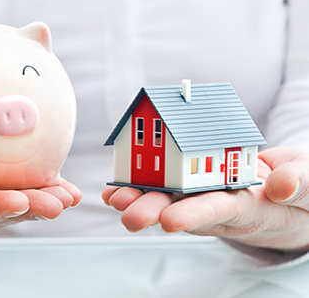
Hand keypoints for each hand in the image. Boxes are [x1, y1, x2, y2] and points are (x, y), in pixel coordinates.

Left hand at [102, 147, 308, 250]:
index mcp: (251, 208)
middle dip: (155, 212)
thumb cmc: (300, 190)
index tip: (170, 221)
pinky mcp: (194, 189)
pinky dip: (140, 187)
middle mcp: (221, 207)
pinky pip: (166, 189)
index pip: (222, 211)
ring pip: (170, 200)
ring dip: (140, 200)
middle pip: (185, 210)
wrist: (285, 190)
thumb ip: (301, 184)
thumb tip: (279, 185)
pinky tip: (117, 189)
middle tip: (128, 215)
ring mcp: (204, 198)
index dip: (196, 215)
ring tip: (115, 198)